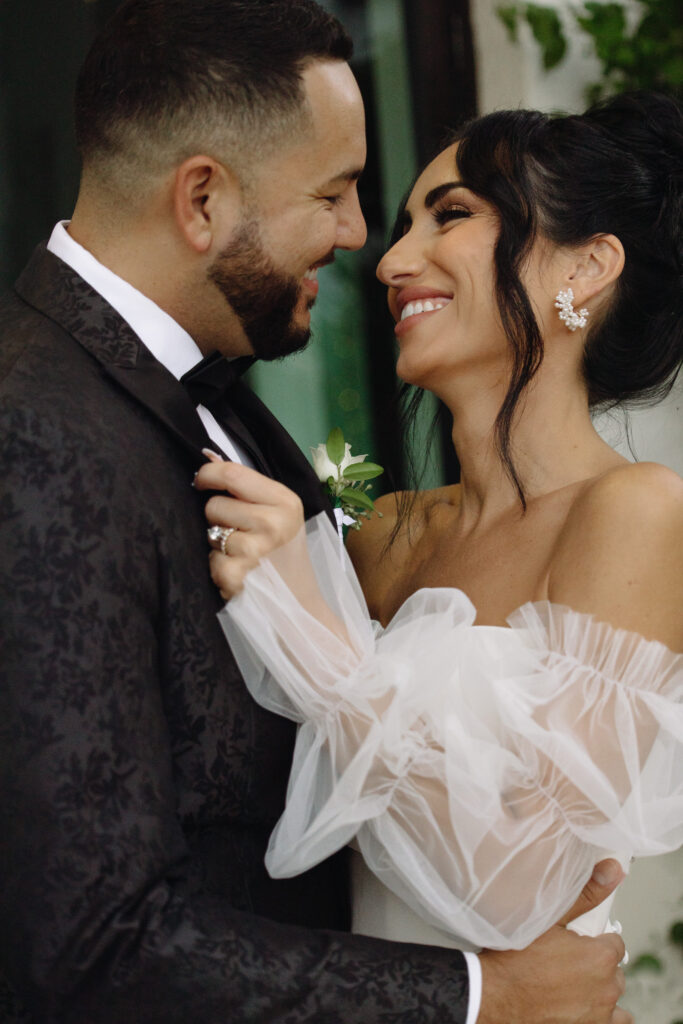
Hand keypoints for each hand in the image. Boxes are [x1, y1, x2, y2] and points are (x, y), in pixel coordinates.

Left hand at [194, 456, 303, 599]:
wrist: (300, 603)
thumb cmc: (284, 554)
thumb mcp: (278, 514)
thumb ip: (246, 487)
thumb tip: (208, 457)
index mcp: (285, 501)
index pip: (232, 474)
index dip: (207, 475)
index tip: (201, 482)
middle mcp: (274, 523)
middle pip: (214, 505)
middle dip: (217, 518)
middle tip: (238, 532)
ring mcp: (257, 551)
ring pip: (210, 532)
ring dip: (217, 545)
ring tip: (240, 555)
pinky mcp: (240, 576)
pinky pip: (211, 560)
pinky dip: (218, 568)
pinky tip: (238, 572)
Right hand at [478, 859, 631, 1023]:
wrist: (495, 995)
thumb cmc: (516, 959)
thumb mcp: (548, 919)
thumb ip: (585, 895)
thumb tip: (612, 871)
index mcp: (601, 957)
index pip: (614, 942)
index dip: (594, 939)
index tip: (577, 940)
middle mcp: (606, 988)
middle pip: (613, 969)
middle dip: (596, 963)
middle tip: (568, 959)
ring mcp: (599, 1013)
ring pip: (611, 996)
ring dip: (599, 988)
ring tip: (572, 981)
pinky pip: (613, 1021)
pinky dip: (601, 1013)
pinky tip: (581, 1003)